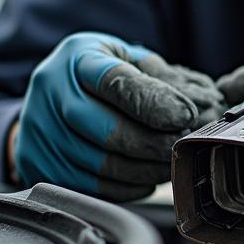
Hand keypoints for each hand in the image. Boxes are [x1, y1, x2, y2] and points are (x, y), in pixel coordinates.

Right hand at [14, 32, 227, 200]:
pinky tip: (148, 175)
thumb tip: (201, 101)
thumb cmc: (98, 73)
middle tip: (183, 143)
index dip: (155, 103)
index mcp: (78, 59)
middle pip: (109, 132)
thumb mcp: (126, 55)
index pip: (116, 82)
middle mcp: (52, 95)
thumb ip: (161, 75)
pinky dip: (131, 186)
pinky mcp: (42, 166)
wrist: (48, 95)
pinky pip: (95, 188)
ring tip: (171, 160)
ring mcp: (42, 134)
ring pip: (105, 166)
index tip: (187, 115)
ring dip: (149, 169)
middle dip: (157, 143)